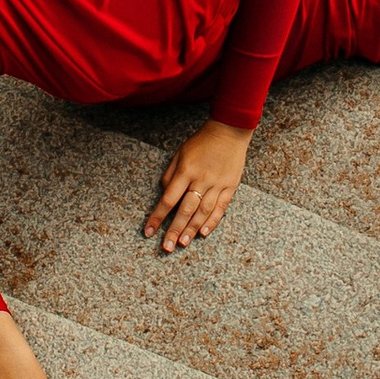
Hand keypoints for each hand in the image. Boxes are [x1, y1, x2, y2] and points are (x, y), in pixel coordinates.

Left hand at [145, 119, 250, 254]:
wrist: (229, 130)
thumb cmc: (201, 142)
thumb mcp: (179, 153)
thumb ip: (170, 175)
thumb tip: (165, 195)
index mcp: (186, 171)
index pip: (168, 199)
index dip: (158, 217)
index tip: (149, 231)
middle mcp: (201, 179)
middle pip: (185, 210)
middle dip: (174, 230)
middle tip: (166, 247)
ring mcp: (217, 184)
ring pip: (203, 212)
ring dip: (192, 229)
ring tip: (182, 243)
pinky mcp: (230, 186)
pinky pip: (221, 207)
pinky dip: (212, 221)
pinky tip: (203, 233)